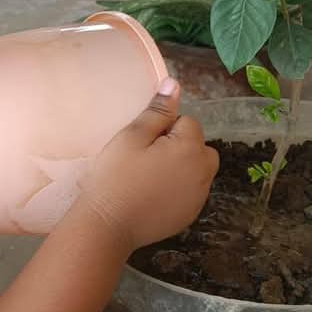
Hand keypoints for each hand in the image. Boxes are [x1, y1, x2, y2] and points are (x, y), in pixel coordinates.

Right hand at [80, 80, 218, 252]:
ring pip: (197, 170)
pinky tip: (153, 196)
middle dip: (180, 146)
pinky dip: (178, 189)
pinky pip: (191, 192)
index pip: (188, 122)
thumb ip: (157, 111)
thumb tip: (174, 84)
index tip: (142, 144)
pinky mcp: (191, 215)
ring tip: (149, 178)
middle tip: (147, 158)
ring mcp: (199, 197)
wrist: (108, 226)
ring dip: (181, 167)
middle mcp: (204, 172)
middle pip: (199, 146)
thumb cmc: (115, 178)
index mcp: (191, 148)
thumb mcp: (131, 137)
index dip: (164, 128)